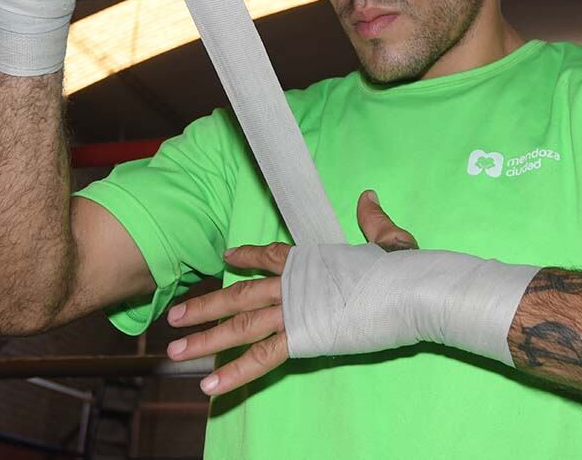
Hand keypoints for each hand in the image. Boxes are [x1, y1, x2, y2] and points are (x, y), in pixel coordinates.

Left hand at [165, 190, 416, 395]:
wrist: (407, 290)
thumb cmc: (402, 269)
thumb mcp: (388, 240)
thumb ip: (371, 221)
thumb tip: (367, 195)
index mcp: (310, 260)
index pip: (269, 257)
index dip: (246, 257)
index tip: (226, 257)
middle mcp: (292, 284)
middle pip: (239, 295)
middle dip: (204, 306)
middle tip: (173, 318)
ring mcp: (293, 312)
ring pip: (239, 326)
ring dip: (205, 338)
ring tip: (175, 349)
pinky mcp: (301, 338)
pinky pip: (261, 358)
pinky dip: (234, 373)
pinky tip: (209, 385)